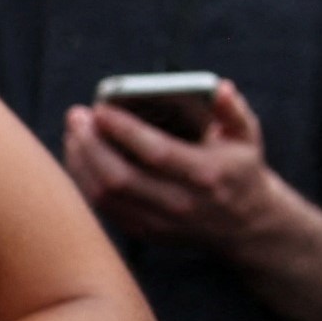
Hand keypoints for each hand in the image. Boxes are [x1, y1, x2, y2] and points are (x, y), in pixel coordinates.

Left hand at [63, 82, 293, 252]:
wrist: (246, 225)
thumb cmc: (241, 169)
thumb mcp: (248, 137)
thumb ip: (233, 110)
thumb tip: (220, 88)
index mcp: (208, 174)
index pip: (157, 152)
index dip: (124, 130)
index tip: (102, 108)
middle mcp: (182, 203)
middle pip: (120, 177)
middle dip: (91, 144)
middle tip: (77, 116)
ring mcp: (161, 222)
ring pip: (105, 195)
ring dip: (82, 163)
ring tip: (73, 133)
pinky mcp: (145, 232)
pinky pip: (104, 208)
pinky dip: (86, 182)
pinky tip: (80, 158)